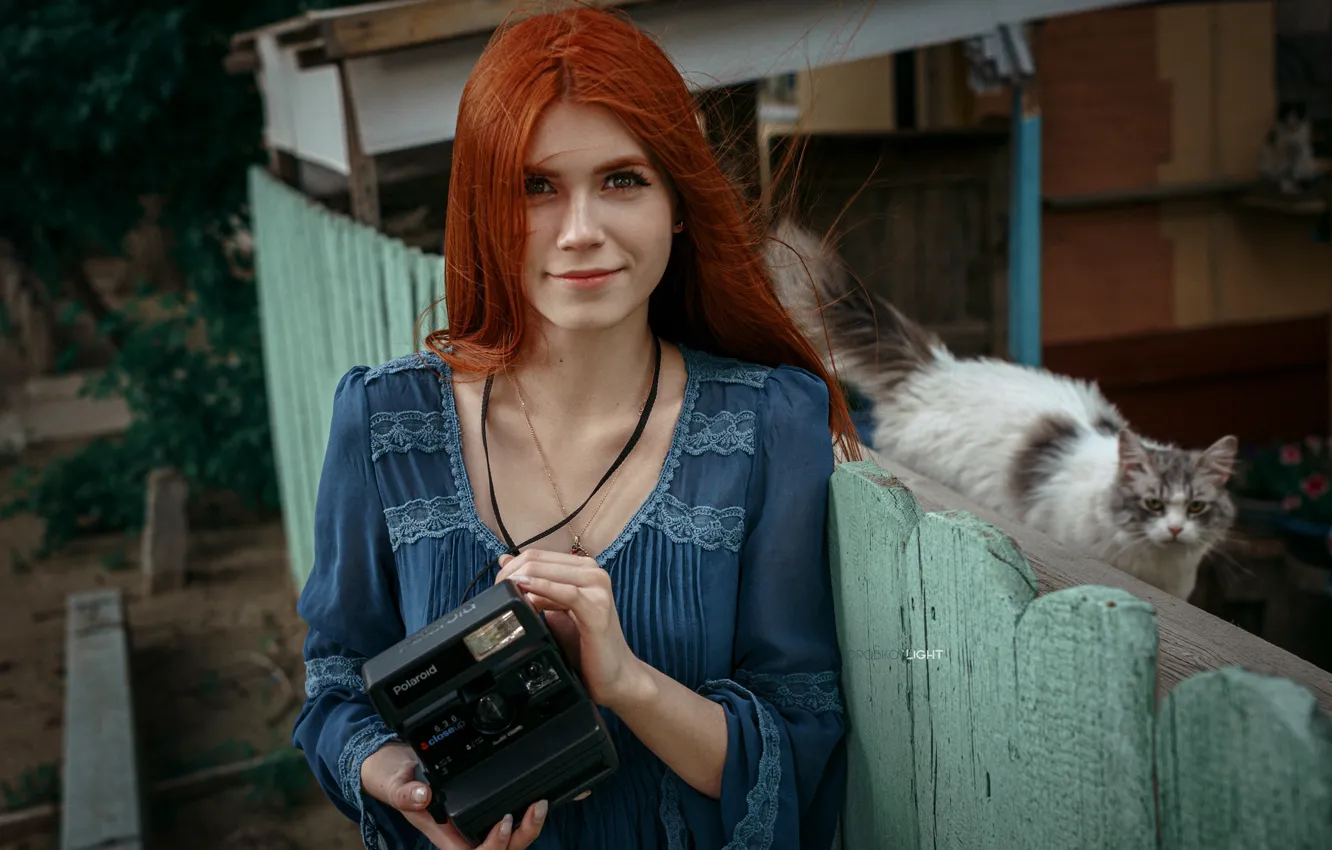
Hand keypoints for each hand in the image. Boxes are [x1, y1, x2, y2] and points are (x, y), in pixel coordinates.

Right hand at [360, 741, 547, 848]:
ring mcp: (473, 826)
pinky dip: (523, 818)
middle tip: (535, 808)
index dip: (494, 846)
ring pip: (508, 842)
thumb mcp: (396, 784)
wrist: (398, 767)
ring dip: (527, 829)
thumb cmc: (396, 781)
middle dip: (521, 836)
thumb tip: (423, 795)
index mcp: (444, 835)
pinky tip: (532, 802)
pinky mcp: (482, 812)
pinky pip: (507, 825)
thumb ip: (406, 792)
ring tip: (539, 805)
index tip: (503, 822)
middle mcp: (462, 835)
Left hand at [494, 550, 650, 712]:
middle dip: (510, 575)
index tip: (497, 587)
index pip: (537, 555)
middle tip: (496, 594)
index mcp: (582, 569)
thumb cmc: (585, 647)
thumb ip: (535, 587)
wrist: (615, 676)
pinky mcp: (597, 608)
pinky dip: (541, 590)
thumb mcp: (554, 610)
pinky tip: (525, 594)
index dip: (511, 568)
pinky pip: (565, 593)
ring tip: (505, 598)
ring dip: (520, 581)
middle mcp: (593, 572)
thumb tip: (505, 561)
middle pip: (538, 560)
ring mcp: (598, 588)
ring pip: (547, 571)